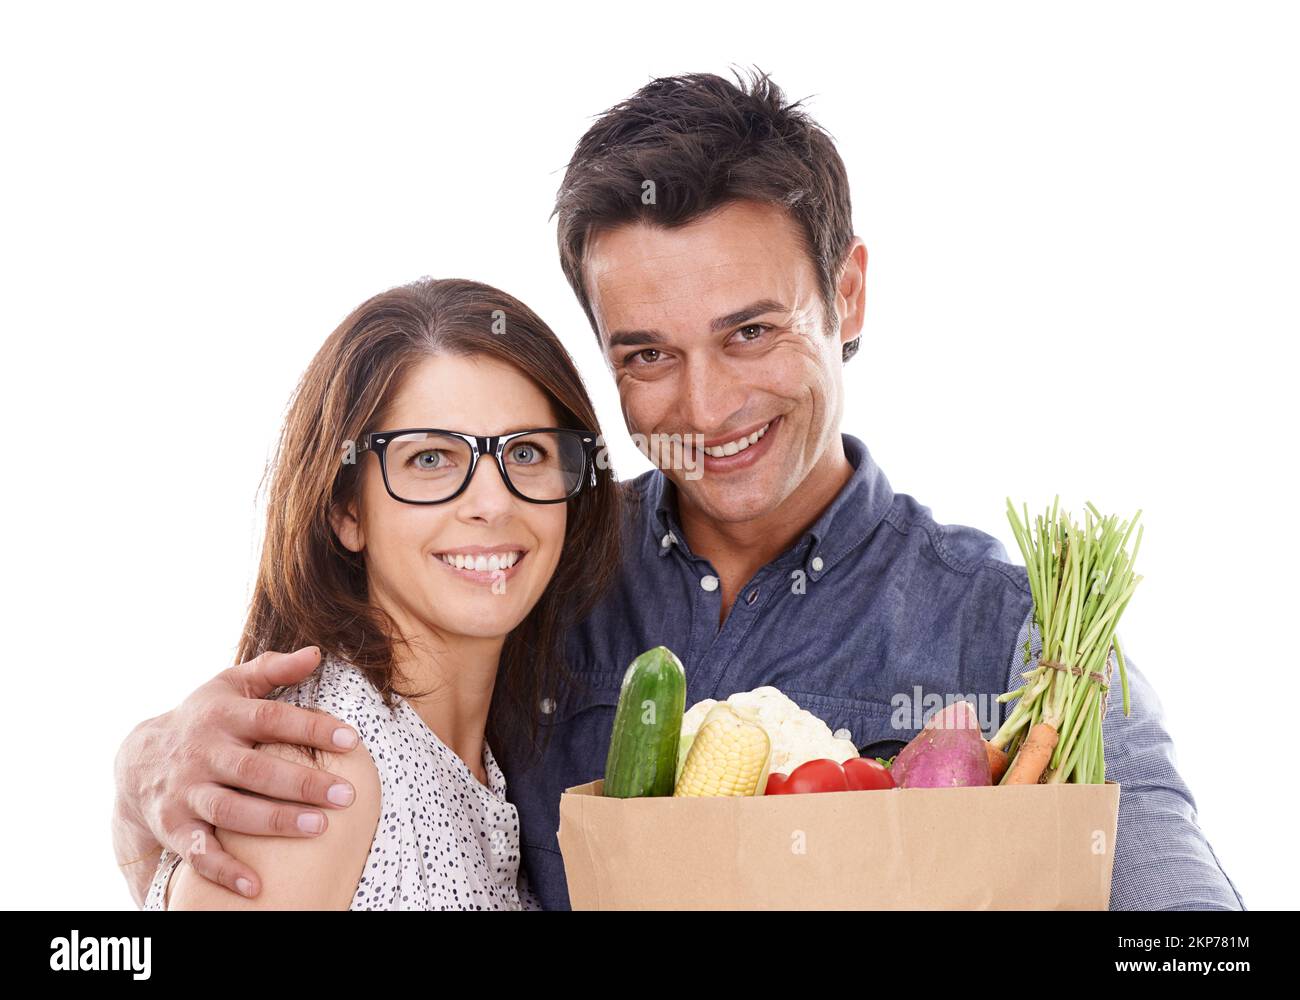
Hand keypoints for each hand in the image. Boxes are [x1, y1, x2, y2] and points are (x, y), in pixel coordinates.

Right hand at [112, 646, 359, 899]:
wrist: (138, 759)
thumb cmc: (203, 718)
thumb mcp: (230, 685)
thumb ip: (273, 668)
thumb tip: (316, 653)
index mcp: (223, 716)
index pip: (272, 719)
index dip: (311, 728)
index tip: (351, 739)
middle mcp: (204, 754)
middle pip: (256, 770)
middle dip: (302, 783)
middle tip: (345, 794)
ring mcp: (187, 792)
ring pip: (232, 811)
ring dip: (274, 822)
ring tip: (318, 828)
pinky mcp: (174, 827)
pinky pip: (199, 853)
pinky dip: (224, 871)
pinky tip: (255, 886)